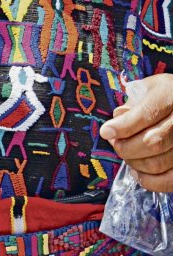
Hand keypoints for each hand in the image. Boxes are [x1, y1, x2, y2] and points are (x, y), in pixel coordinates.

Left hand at [100, 74, 172, 190]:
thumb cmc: (162, 95)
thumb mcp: (147, 89)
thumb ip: (132, 103)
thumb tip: (117, 120)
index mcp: (168, 96)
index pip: (146, 114)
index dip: (124, 126)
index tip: (105, 132)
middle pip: (152, 142)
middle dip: (126, 147)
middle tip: (115, 143)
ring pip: (159, 163)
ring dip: (135, 163)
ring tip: (125, 154)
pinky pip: (170, 180)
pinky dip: (150, 182)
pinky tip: (137, 172)